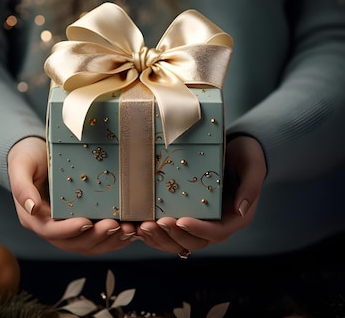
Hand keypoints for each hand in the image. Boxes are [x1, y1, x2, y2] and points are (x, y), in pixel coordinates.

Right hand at [7, 136, 140, 254]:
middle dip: (96, 237)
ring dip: (109, 241)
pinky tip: (130, 229)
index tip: (87, 221)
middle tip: (115, 225)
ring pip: (89, 244)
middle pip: (74, 243)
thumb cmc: (27, 156)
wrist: (36, 150)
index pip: (51, 231)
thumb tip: (32, 208)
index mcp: (34, 217)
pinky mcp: (81, 220)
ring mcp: (67, 226)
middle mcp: (51, 226)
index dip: (69, 230)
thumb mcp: (21, 165)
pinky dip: (114, 237)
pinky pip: (98, 236)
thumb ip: (22, 186)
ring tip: (128, 230)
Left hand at [135, 135, 266, 254]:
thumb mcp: (252, 166)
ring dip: (160, 238)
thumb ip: (250, 187)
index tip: (180, 220)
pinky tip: (138, 227)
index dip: (198, 229)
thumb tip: (240, 210)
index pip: (216, 232)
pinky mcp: (186, 215)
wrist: (237, 149)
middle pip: (194, 242)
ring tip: (142, 228)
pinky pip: (170, 232)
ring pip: (179, 241)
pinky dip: (155, 233)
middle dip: (173, 235)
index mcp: (235, 217)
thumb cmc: (246, 155)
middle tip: (153, 224)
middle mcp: (217, 225)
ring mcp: (200, 222)